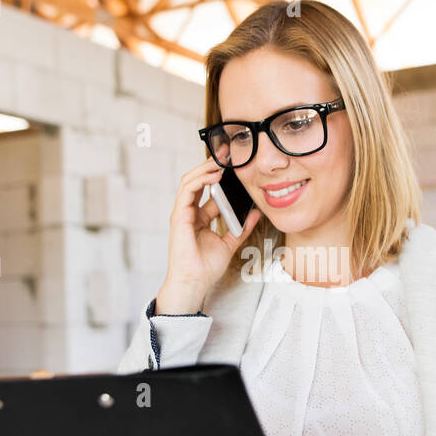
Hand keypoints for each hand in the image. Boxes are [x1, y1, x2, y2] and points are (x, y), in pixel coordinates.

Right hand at [160, 160, 261, 310]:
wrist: (195, 283)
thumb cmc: (206, 267)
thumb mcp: (230, 243)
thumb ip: (241, 227)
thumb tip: (256, 212)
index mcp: (199, 217)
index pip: (207, 189)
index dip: (218, 175)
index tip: (233, 163)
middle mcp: (189, 212)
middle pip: (197, 180)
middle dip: (210, 164)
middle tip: (226, 152)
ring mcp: (182, 213)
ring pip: (190, 181)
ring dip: (205, 168)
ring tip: (221, 161)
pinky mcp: (179, 217)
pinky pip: (187, 191)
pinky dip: (200, 180)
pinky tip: (214, 175)